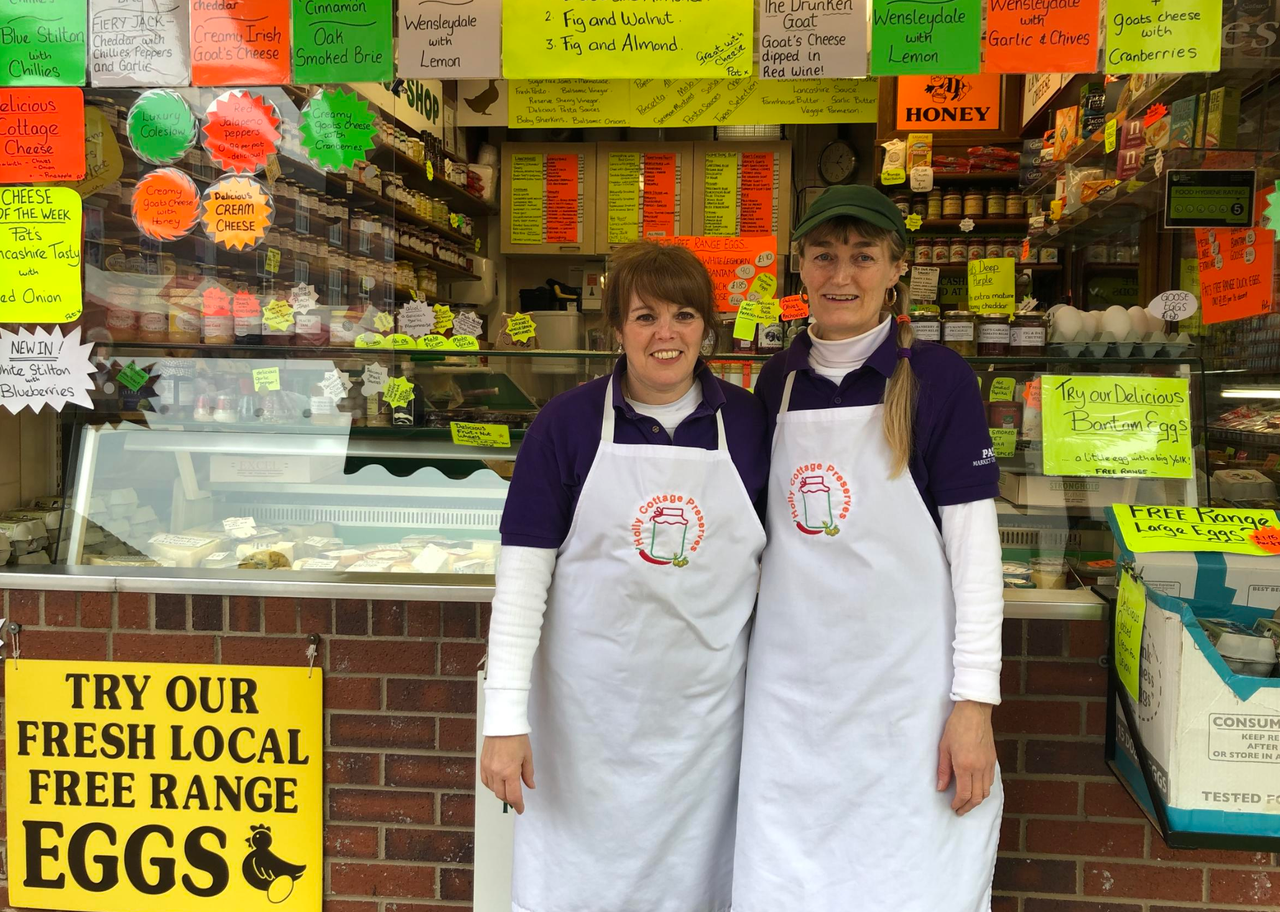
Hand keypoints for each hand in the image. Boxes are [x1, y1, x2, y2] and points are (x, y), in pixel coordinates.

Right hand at [481, 734, 534, 813]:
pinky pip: (485, 781)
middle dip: (510, 800)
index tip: (521, 809)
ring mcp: (487, 768)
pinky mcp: (482, 763)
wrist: (503, 723)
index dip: (518, 805)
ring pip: (492, 789)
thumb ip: (528, 774)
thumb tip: (530, 786)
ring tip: (508, 790)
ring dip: (500, 793)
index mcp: (510, 772)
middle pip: (501, 795)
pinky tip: (497, 783)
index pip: (513, 796)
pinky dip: (491, 785)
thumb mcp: (527, 756)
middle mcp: (497, 772)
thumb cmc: (517, 738)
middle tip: (516, 799)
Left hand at [937, 701, 996, 816]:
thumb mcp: (944, 747)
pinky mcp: (993, 759)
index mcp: (965, 765)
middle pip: (978, 797)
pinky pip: (990, 781)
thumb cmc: (956, 726)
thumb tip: (941, 788)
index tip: (953, 807)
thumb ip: (943, 770)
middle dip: (968, 806)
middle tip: (960, 810)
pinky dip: (984, 789)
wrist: (974, 711)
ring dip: (977, 800)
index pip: (964, 793)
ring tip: (968, 802)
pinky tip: (977, 788)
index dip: (959, 804)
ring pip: (986, 791)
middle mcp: (979, 768)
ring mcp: (988, 764)